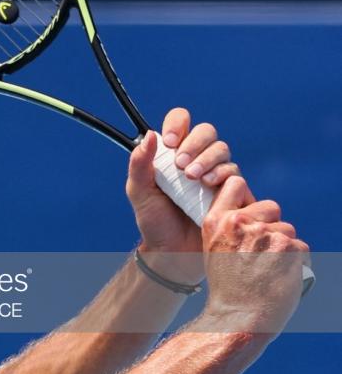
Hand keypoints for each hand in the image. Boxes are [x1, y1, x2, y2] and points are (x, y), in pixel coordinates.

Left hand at [127, 108, 237, 279]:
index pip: (180, 122)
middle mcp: (196, 158)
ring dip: (208, 159)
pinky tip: (208, 187)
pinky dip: (222, 175)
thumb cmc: (154, 221)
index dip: (177, 124)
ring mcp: (215, 173)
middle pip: (206, 132)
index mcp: (172, 153)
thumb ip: (139, 164)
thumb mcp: (139, 192)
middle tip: (180, 165)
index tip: (169, 142)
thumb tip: (150, 136)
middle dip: (195, 144)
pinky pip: (234, 172)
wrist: (173, 252)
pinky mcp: (231, 190)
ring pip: (222, 150)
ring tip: (193, 179)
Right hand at [198, 175, 308, 334]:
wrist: (239, 318)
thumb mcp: (214, 251)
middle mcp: (239, 223)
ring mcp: (265, 234)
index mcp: (217, 222)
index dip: (247, 196)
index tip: (249, 212)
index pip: (235, 184)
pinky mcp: (289, 247)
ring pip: (288, 229)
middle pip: (270, 207)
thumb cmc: (228, 289)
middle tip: (263, 252)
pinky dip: (297, 262)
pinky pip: (301, 247)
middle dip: (272, 224)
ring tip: (270, 270)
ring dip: (285, 246)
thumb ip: (228, 228)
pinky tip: (282, 276)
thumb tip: (250, 214)